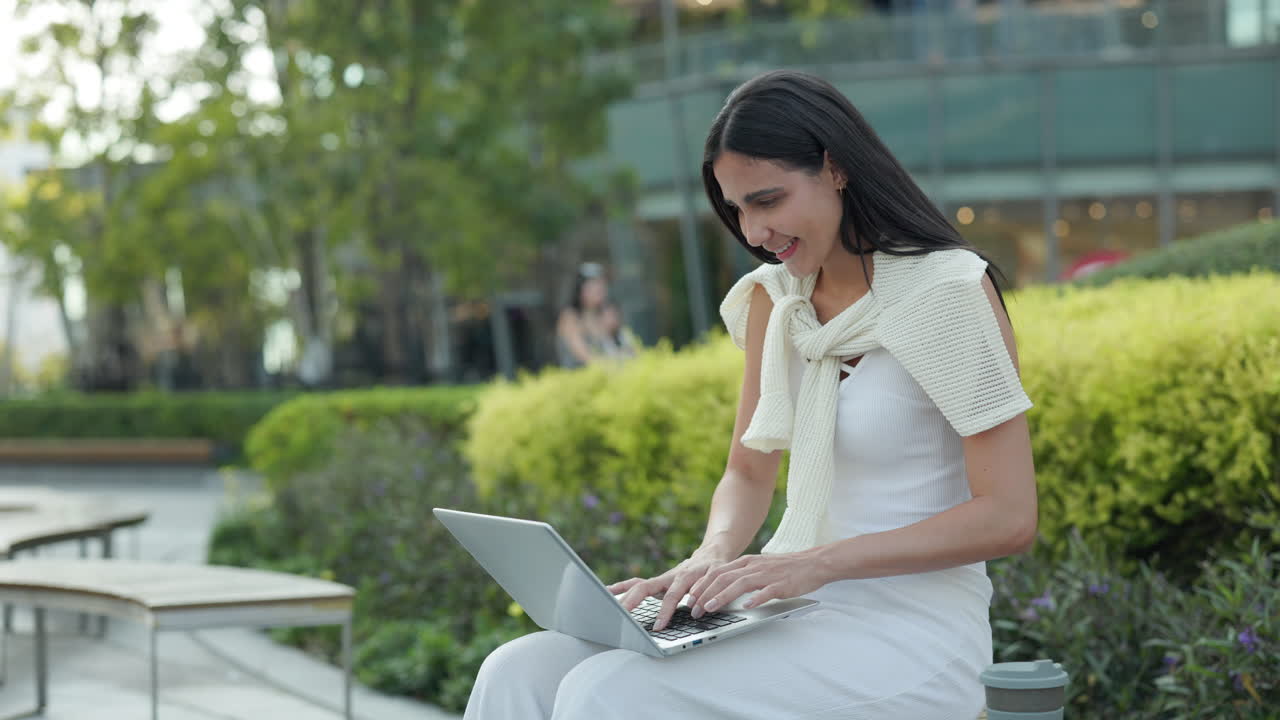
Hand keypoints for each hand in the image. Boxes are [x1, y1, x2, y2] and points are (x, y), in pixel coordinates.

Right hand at [607, 547, 735, 631]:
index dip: (664, 612)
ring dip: (621, 593)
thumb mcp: (716, 577)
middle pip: (644, 588)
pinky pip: (636, 584)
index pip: (670, 596)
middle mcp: (667, 578)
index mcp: (682, 577)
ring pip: (636, 585)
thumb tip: (695, 606)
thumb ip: (706, 590)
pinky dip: (622, 588)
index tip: (657, 627)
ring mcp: (660, 580)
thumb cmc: (714, 566)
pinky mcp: (657, 583)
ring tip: (604, 602)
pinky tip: (609, 593)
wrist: (712, 552)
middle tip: (620, 616)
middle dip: (631, 602)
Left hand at [686, 550, 830, 617]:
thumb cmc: (785, 569)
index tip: (689, 599)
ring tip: (710, 608)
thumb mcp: (759, 568)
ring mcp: (767, 575)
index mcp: (746, 562)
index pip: (717, 572)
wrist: (813, 563)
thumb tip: (720, 590)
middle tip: (693, 609)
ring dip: (722, 596)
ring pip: (739, 584)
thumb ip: (741, 576)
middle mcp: (753, 566)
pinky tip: (747, 606)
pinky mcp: (781, 584)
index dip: (701, 586)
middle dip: (705, 594)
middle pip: (723, 577)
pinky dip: (755, 599)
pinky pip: (766, 592)